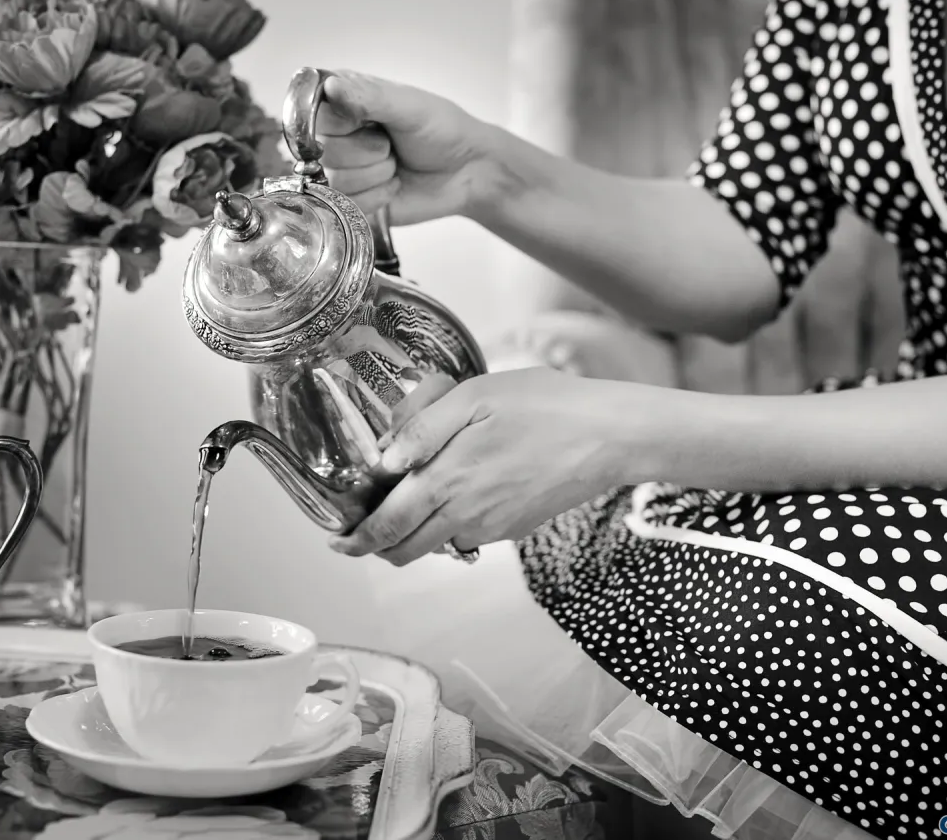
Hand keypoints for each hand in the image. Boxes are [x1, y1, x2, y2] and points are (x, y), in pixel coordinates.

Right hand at [316, 70, 504, 224]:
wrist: (468, 171)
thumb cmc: (442, 130)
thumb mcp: (408, 107)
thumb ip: (368, 97)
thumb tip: (329, 85)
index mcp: (343, 100)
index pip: (312, 112)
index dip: (342, 124)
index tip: (370, 123)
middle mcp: (336, 134)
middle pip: (324, 151)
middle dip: (368, 152)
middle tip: (391, 145)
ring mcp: (342, 169)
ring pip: (336, 181)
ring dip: (376, 175)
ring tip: (395, 164)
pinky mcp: (352, 200)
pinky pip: (347, 206)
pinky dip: (378, 197)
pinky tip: (394, 185)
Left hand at [327, 368, 629, 565]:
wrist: (608, 437)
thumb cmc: (544, 406)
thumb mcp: (474, 397)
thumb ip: (422, 430)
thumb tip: (384, 462)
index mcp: (447, 481)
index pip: (388, 525)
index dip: (357, 539)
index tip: (338, 541)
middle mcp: (466, 515)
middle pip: (407, 549)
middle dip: (378, 547)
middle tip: (359, 535)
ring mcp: (493, 527)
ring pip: (438, 544)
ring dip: (416, 535)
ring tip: (410, 504)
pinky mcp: (515, 528)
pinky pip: (470, 535)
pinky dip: (451, 525)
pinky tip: (459, 494)